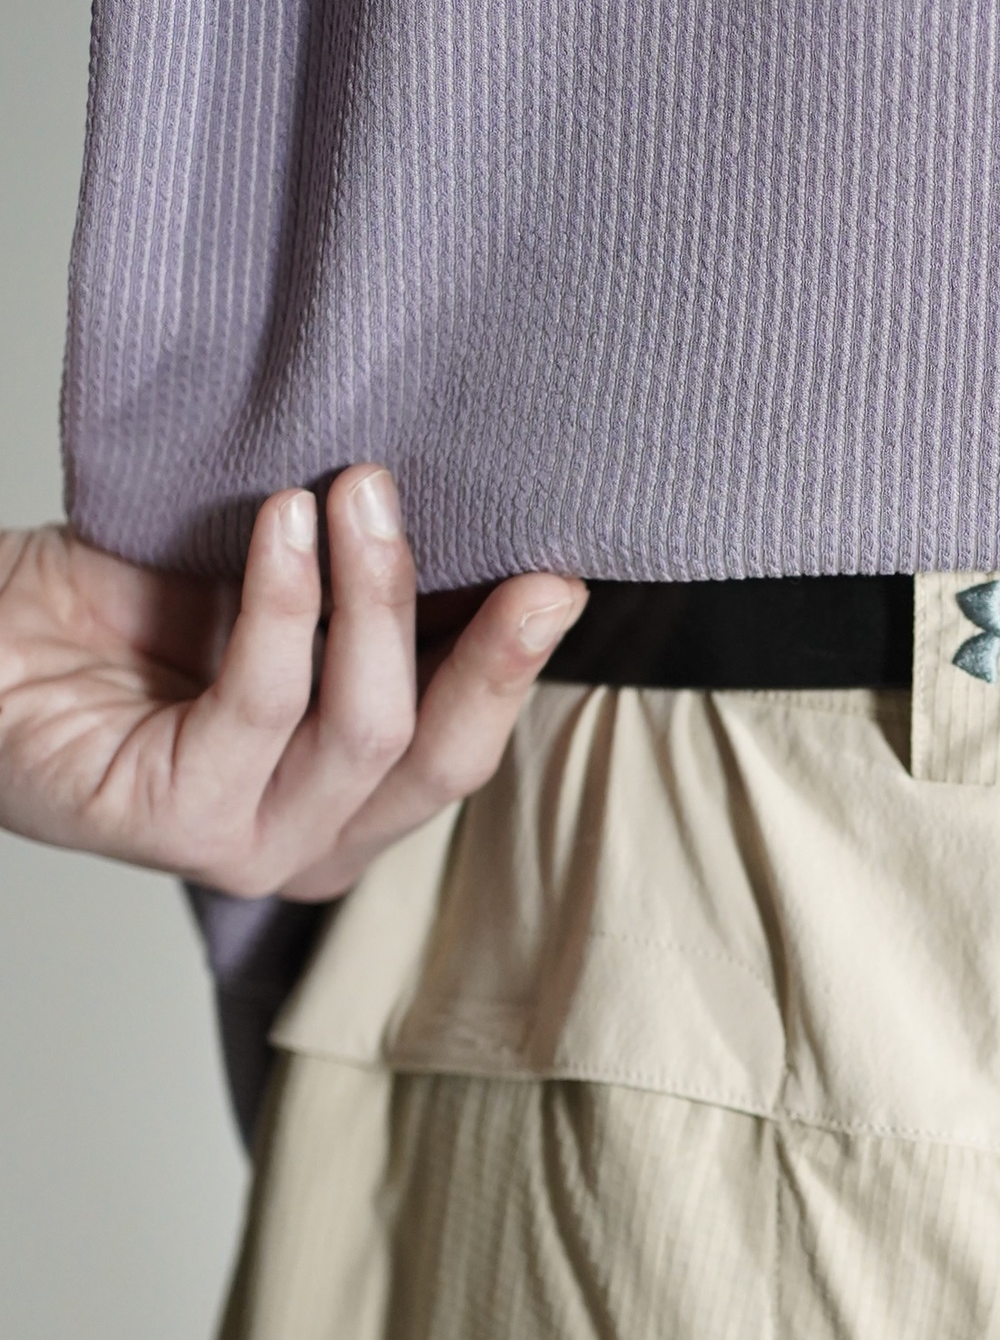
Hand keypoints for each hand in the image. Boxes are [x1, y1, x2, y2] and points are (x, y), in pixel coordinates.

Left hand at [0, 469, 586, 898]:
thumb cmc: (101, 620)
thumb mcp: (265, 594)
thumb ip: (358, 593)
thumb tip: (475, 513)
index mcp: (348, 803)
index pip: (464, 745)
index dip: (518, 665)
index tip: (559, 574)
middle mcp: (313, 844)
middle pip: (442, 760)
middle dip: (489, 650)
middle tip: (514, 547)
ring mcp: (249, 848)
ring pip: (367, 733)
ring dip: (374, 598)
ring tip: (360, 490)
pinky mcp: (179, 825)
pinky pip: (264, 704)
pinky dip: (284, 604)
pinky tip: (283, 521)